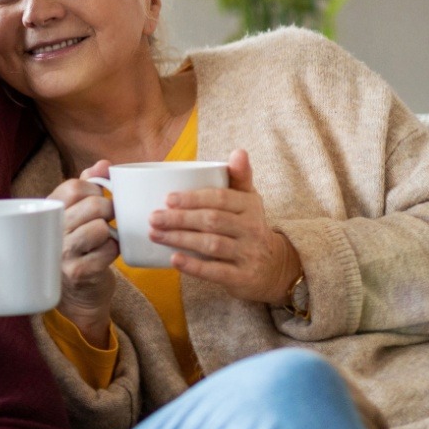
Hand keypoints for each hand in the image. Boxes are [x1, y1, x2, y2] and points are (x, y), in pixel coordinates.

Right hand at [50, 162, 119, 344]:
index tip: (100, 196)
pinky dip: (114, 251)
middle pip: (92, 205)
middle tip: (109, 218)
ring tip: (105, 237)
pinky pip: (108, 250)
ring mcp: (63, 253)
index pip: (74, 186)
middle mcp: (51, 231)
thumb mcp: (76, 213)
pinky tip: (106, 254)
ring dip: (110, 232)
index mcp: (48, 212)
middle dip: (109, 209)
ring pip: (100, 228)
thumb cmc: (79, 246)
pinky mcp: (79, 272)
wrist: (77, 294)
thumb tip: (104, 163)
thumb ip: (88, 185)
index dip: (95, 188)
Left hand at [148, 149, 302, 305]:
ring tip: (155, 235)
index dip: (193, 198)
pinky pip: (216, 271)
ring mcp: (248, 254)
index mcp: (250, 205)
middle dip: (179, 219)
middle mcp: (252, 229)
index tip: (168, 199)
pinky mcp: (242, 278)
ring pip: (211, 244)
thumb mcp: (249, 200)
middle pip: (212, 221)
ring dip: (180, 239)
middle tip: (153, 218)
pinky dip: (194, 266)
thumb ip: (239, 176)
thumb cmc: (250, 226)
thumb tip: (239, 151)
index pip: (220, 198)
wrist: (275, 267)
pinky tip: (174, 260)